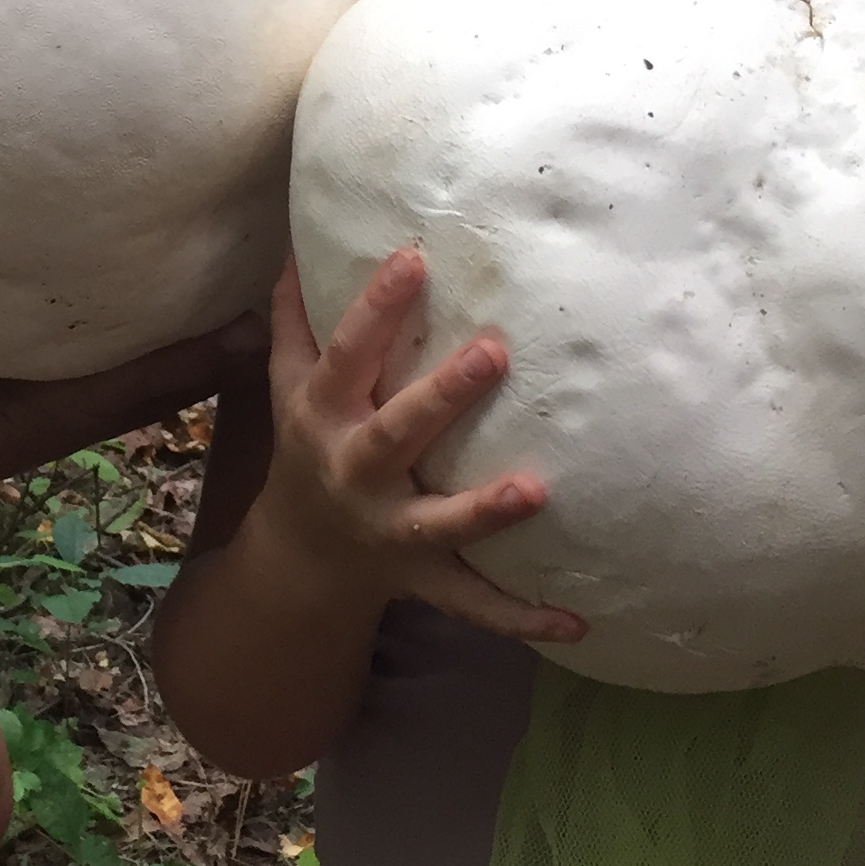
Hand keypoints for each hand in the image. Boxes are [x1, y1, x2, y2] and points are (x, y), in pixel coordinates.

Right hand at [250, 249, 583, 645]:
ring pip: (438, 523)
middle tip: (495, 352)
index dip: (377, 308)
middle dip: (442, 397)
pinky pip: (472, 601)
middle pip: (397, 432)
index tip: (414, 259)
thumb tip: (299, 245)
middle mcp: (354, 471)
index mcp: (324, 415)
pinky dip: (519, 616)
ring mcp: (389, 530)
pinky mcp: (422, 578)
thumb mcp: (288, 386)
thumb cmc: (308, 446)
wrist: (299, 556)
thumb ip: (295, 319)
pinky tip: (576, 621)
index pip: (347, 353)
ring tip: (536, 489)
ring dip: (484, 512)